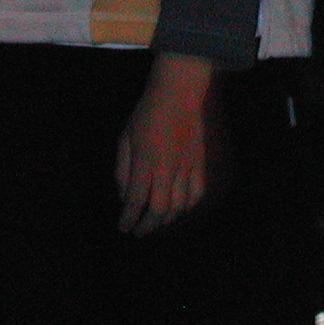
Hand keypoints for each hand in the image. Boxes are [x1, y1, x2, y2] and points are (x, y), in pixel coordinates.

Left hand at [116, 53, 213, 235]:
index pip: (136, 199)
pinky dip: (188, 206)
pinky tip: (179, 208)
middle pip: (160, 209)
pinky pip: (198, 193)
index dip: (129, 218)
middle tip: (139, 231)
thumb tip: (124, 196)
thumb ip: (123, 168)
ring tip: (155, 222)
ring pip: (180, 205)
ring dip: (167, 219)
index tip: (123, 228)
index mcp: (145, 159)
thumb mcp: (126, 136)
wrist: (178, 92)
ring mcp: (187, 165)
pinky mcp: (200, 162)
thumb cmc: (147, 113)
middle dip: (148, 226)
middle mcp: (167, 166)